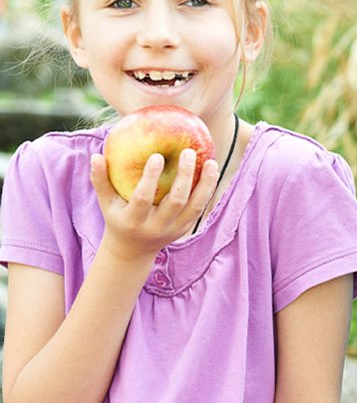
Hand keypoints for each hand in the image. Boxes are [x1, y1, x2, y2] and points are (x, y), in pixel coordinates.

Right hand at [89, 148, 218, 259]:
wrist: (134, 250)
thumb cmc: (119, 217)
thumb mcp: (106, 203)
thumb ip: (100, 180)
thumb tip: (96, 156)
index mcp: (134, 220)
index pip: (143, 198)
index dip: (150, 178)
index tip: (157, 155)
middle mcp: (156, 226)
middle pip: (176, 201)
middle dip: (184, 176)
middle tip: (189, 152)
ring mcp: (174, 229)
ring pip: (195, 206)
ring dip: (205, 184)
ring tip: (211, 161)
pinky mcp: (186, 228)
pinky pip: (201, 208)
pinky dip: (208, 190)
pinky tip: (212, 171)